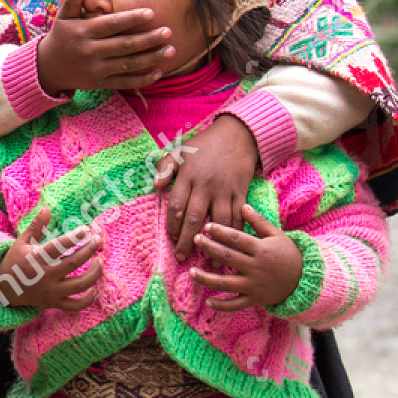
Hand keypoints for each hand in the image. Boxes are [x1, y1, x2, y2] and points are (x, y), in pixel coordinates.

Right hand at [0, 208, 101, 310]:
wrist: (3, 289)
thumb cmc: (15, 261)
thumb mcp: (21, 242)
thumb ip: (36, 226)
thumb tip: (46, 208)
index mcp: (36, 258)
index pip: (59, 246)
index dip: (74, 237)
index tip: (86, 229)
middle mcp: (45, 276)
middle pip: (73, 262)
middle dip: (89, 250)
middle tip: (98, 239)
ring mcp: (51, 291)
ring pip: (79, 284)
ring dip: (94, 273)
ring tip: (101, 260)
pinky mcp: (54, 303)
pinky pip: (75, 305)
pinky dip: (88, 300)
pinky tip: (95, 289)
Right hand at [37, 0, 174, 94]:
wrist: (47, 68)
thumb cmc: (60, 38)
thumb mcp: (62, 18)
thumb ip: (71, 1)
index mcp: (84, 32)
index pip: (111, 24)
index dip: (131, 19)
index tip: (150, 13)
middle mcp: (91, 51)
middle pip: (124, 45)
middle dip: (148, 39)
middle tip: (168, 32)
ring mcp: (96, 69)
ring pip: (128, 64)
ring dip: (151, 58)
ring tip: (170, 50)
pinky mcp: (99, 83)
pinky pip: (124, 82)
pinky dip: (142, 79)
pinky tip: (158, 73)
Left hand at [153, 114, 257, 259]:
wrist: (238, 136)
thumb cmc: (204, 144)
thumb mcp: (180, 149)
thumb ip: (166, 167)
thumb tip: (156, 185)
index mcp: (189, 175)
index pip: (177, 204)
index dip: (172, 222)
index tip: (171, 237)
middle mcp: (206, 185)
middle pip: (194, 217)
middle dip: (187, 239)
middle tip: (182, 256)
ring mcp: (225, 190)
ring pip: (218, 222)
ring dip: (214, 243)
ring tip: (210, 261)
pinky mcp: (241, 193)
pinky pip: (238, 217)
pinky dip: (235, 233)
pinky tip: (232, 247)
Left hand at [190, 205, 302, 309]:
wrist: (305, 280)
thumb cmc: (288, 254)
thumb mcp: (277, 235)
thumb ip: (259, 222)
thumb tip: (243, 205)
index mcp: (261, 250)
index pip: (237, 239)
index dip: (221, 232)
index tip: (206, 227)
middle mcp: (256, 268)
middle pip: (228, 257)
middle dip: (209, 248)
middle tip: (194, 239)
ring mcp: (254, 286)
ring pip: (226, 283)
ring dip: (207, 278)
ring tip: (191, 271)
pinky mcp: (255, 299)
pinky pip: (236, 304)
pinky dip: (222, 305)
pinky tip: (208, 301)